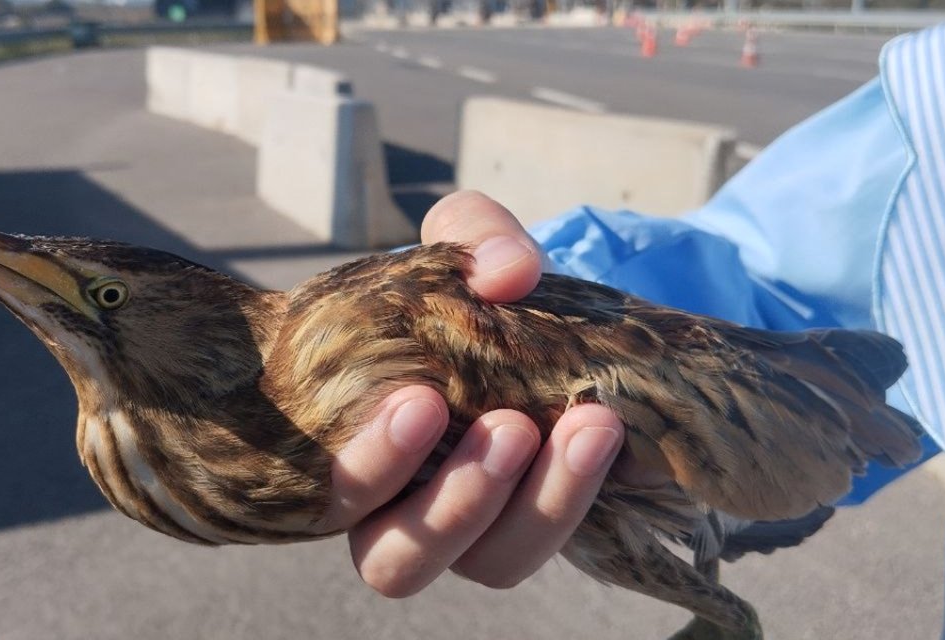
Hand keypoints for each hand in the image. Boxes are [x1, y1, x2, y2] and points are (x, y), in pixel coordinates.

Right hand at [322, 191, 627, 596]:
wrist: (545, 315)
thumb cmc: (468, 288)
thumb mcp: (466, 240)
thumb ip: (476, 237)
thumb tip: (509, 276)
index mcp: (351, 444)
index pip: (328, 494)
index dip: (368, 466)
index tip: (421, 401)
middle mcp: (398, 507)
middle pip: (397, 561)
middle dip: (456, 503)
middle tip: (512, 426)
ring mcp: (474, 530)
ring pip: (492, 565)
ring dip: (542, 505)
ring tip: (591, 425)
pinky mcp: (540, 528)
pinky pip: (556, 546)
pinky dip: (587, 496)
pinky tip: (616, 437)